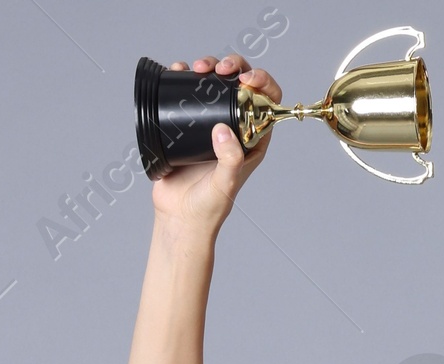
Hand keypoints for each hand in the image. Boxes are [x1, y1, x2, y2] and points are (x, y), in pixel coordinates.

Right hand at [150, 53, 280, 231]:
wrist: (179, 216)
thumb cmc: (208, 207)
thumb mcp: (225, 184)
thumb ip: (230, 160)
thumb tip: (223, 129)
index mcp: (253, 139)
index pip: (267, 102)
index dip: (262, 82)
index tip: (245, 79)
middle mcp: (234, 127)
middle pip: (240, 84)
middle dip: (233, 67)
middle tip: (219, 68)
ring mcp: (210, 122)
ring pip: (214, 83)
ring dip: (208, 66)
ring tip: (196, 68)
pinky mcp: (187, 121)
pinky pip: (188, 91)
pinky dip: (182, 75)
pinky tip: (176, 71)